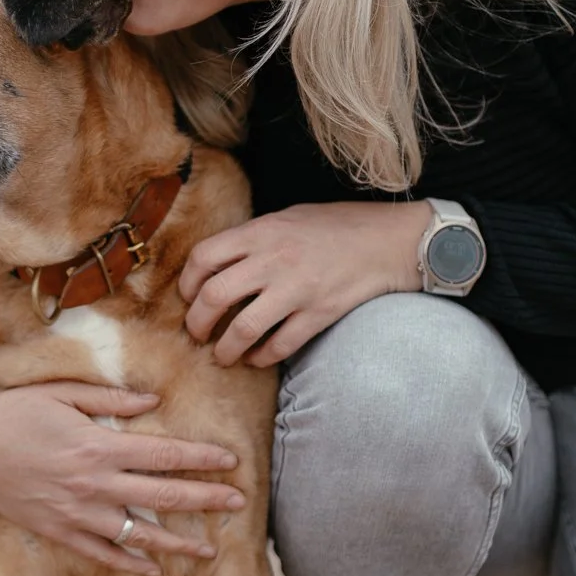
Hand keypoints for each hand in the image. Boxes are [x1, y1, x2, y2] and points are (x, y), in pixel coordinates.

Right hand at [0, 383, 246, 575]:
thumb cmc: (16, 412)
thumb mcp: (62, 392)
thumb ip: (110, 397)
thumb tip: (155, 401)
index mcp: (96, 445)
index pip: (163, 454)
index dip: (200, 458)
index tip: (231, 462)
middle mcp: (92, 484)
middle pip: (161, 497)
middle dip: (204, 501)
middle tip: (240, 505)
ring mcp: (76, 513)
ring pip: (138, 535)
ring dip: (177, 545)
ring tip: (210, 553)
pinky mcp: (59, 532)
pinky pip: (102, 553)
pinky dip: (130, 564)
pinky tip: (155, 570)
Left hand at [179, 201, 432, 367]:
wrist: (388, 241)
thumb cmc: (336, 226)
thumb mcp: (288, 217)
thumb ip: (253, 238)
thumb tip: (217, 264)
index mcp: (262, 231)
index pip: (204, 257)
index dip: (186, 282)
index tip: (188, 297)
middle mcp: (274, 260)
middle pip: (214, 297)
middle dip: (196, 323)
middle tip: (197, 333)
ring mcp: (297, 289)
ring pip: (242, 329)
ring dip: (225, 349)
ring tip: (222, 355)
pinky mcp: (319, 314)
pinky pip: (279, 346)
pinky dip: (262, 358)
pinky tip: (257, 358)